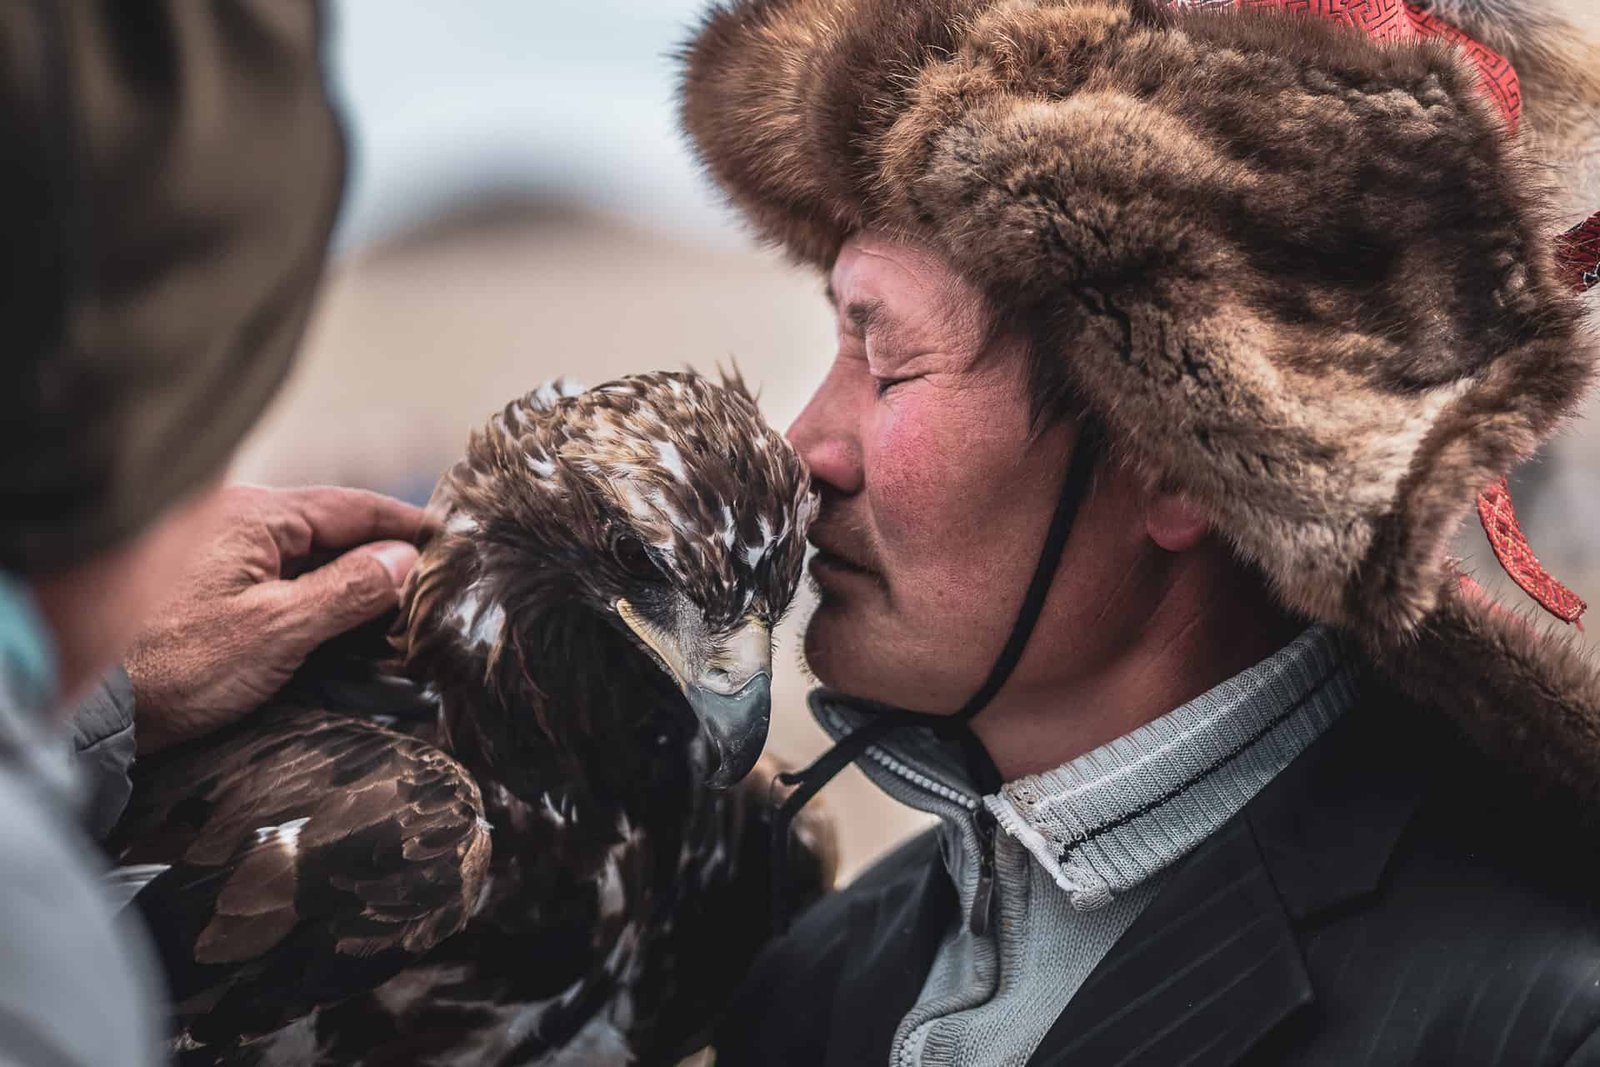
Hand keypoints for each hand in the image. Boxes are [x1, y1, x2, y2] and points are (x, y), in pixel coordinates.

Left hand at [125, 485, 425, 752]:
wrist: (94, 708)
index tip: (455, 540)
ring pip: (312, 561)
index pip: (354, 507)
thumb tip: (405, 561)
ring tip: (404, 616)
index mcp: (256, 516)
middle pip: (335, 533)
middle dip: (387, 560)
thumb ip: (347, 591)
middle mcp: (239, 524)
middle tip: (437, 588)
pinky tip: (348, 631)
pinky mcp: (213, 593)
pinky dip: (323, 603)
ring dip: (356, 587)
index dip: (408, 525)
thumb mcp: (275, 630)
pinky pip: (286, 584)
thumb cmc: (177, 665)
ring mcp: (224, 557)